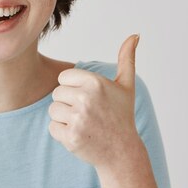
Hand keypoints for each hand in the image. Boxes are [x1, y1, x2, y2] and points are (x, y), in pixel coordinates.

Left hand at [48, 34, 140, 168]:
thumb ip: (127, 58)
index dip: (73, 88)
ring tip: (83, 123)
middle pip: (57, 93)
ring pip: (53, 110)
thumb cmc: (122, 116)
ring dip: (64, 118)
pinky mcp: (70, 137)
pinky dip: (62, 133)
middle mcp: (86, 99)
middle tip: (87, 114)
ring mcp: (78, 119)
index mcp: (95, 83)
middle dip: (68, 103)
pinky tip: (79, 134)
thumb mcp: (126, 86)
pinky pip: (52, 127)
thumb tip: (135, 35)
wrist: (122, 152)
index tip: (88, 98)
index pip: (64, 78)